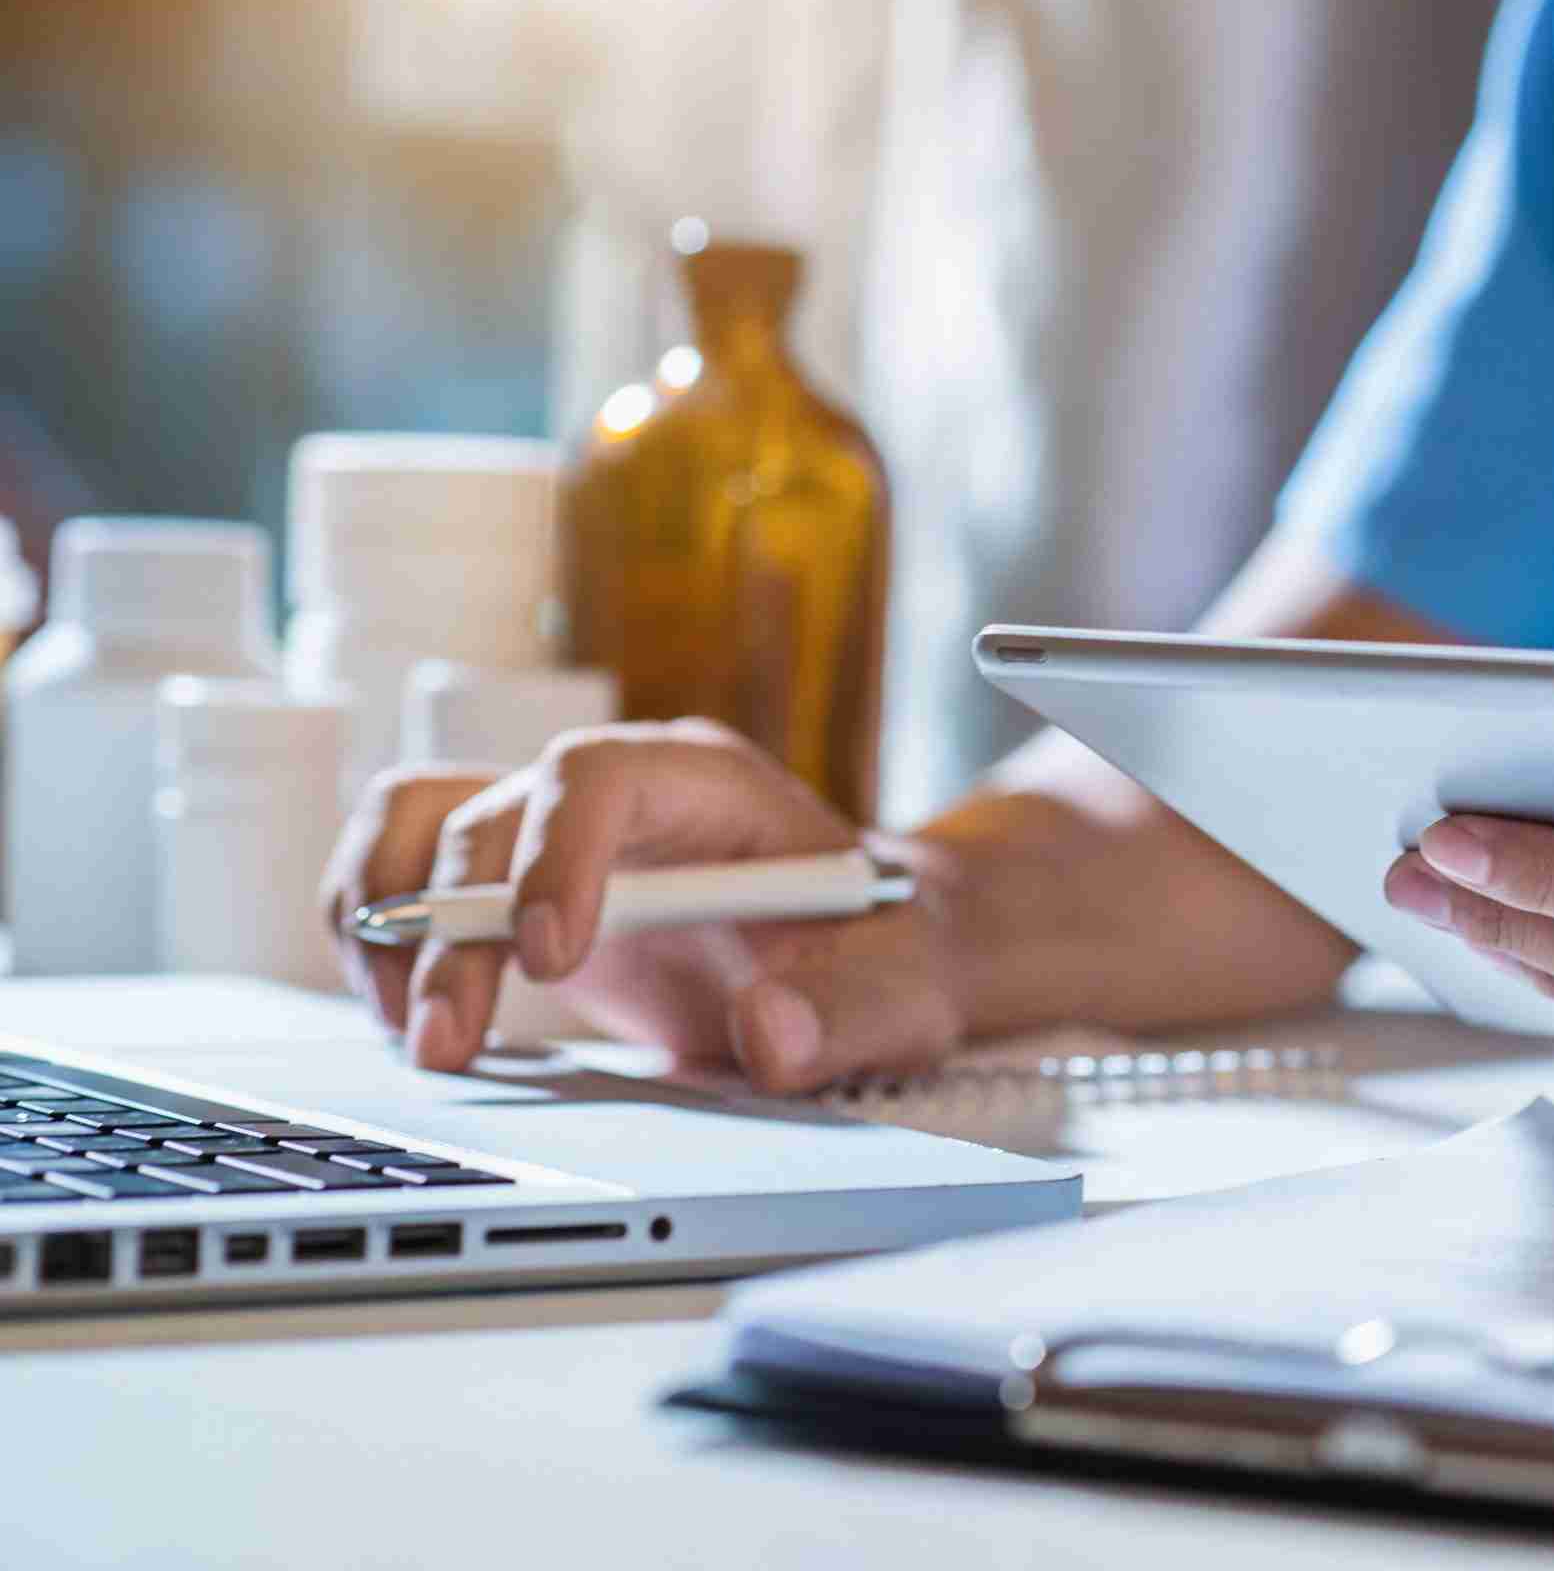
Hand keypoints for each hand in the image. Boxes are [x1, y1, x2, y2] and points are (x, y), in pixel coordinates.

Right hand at [322, 721, 971, 1089]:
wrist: (871, 947)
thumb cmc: (887, 947)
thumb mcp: (906, 982)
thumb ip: (853, 1007)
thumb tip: (769, 1034)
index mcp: (711, 785)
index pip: (600, 776)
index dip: (555, 855)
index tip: (546, 960)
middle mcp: (616, 790)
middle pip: (487, 815)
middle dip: (450, 933)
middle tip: (449, 1046)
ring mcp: (552, 830)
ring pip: (411, 821)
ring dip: (382, 923)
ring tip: (414, 1035)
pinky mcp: (512, 883)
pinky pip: (401, 871)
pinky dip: (377, 941)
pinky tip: (414, 1023)